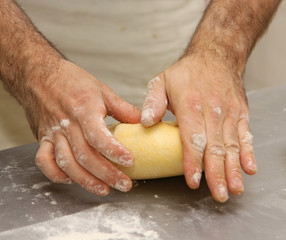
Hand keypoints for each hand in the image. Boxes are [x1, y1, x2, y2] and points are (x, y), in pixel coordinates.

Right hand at [27, 60, 140, 195]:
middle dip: (106, 174)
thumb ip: (122, 108)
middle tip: (124, 184)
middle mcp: (67, 124)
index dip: (114, 151)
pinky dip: (56, 174)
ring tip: (104, 189)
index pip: (98, 135)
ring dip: (85, 180)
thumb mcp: (102, 89)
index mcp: (83, 109)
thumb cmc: (71, 80)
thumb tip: (142, 121)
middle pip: (85, 155)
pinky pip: (44, 161)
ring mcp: (53, 133)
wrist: (38, 74)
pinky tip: (71, 180)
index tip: (130, 161)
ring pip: (66, 163)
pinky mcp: (41, 138)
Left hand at [141, 56, 256, 201]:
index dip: (193, 161)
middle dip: (217, 173)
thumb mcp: (162, 80)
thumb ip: (152, 101)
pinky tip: (250, 169)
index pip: (192, 138)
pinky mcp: (241, 113)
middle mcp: (212, 110)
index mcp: (190, 104)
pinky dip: (249, 153)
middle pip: (215, 146)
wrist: (217, 55)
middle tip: (218, 195)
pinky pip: (246, 135)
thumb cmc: (188, 72)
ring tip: (234, 189)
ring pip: (232, 145)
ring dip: (234, 169)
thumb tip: (144, 122)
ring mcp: (230, 112)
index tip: (193, 181)